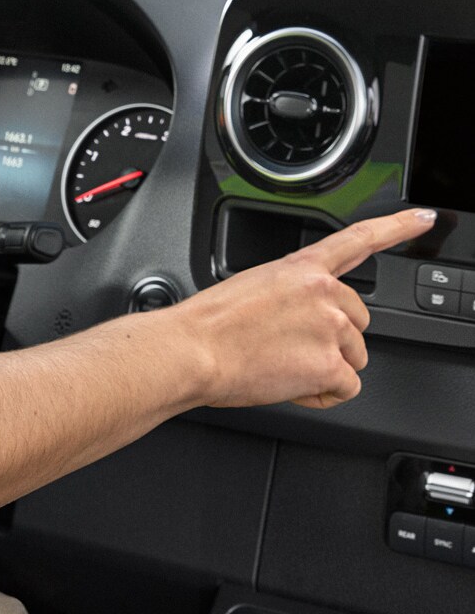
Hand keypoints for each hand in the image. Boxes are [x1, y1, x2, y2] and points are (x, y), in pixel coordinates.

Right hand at [165, 206, 434, 410]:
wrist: (191, 351)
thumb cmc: (208, 325)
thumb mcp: (252, 288)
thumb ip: (291, 296)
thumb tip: (302, 323)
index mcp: (301, 268)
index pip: (358, 239)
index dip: (398, 227)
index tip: (423, 219)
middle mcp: (323, 292)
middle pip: (358, 322)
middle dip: (333, 340)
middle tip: (289, 348)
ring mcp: (330, 328)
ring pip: (354, 358)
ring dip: (324, 369)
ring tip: (281, 366)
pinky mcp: (330, 365)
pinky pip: (345, 389)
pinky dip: (320, 395)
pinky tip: (289, 385)